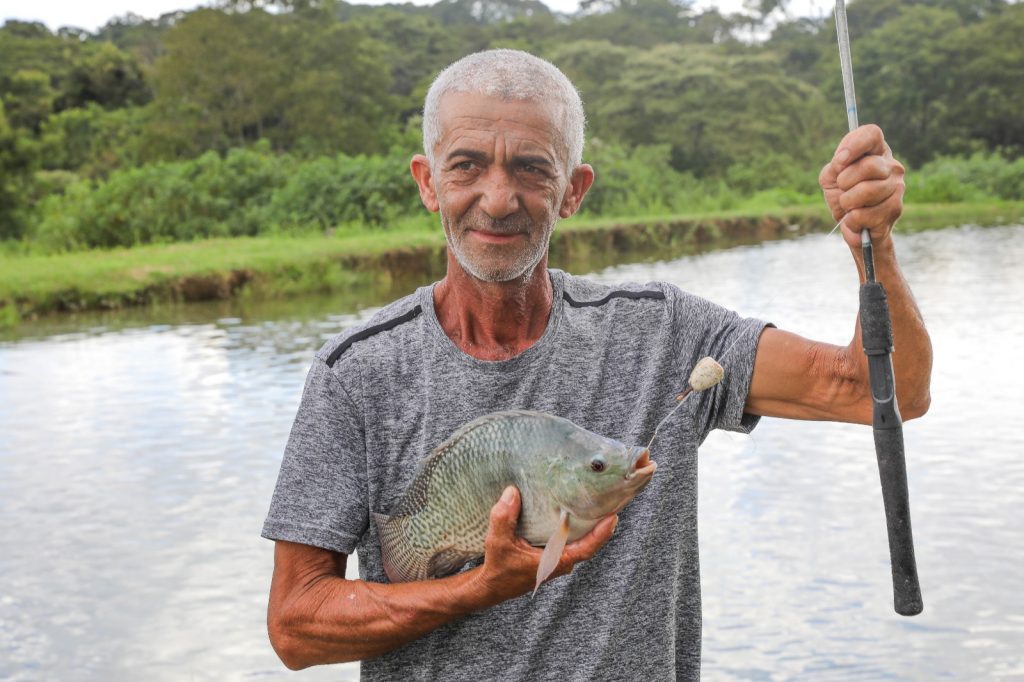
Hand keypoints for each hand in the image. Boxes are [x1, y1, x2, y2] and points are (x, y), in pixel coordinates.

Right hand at [466, 486, 617, 606]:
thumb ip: (504, 518)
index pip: (586, 549)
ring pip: (579, 539)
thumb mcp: (498, 542)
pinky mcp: (551, 554)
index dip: (601, 534)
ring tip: (595, 498)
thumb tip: (512, 492)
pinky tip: (572, 507)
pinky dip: (573, 524)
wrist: (490, 586)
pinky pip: (569, 538)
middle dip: (599, 521)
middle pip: (588, 541)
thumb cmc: (498, 569)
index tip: (613, 518)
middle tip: (609, 498)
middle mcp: (561, 561)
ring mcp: (557, 558)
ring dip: (587, 522)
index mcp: (555, 562)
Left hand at [819, 124, 905, 249]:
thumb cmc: (843, 195)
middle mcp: (892, 166)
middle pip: (869, 166)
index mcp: (876, 151)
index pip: (871, 134)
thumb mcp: (831, 177)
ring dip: (847, 203)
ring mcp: (897, 187)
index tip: (839, 160)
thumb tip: (841, 161)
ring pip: (867, 191)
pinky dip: (851, 220)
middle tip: (843, 190)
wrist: (853, 225)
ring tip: (850, 206)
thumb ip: (834, 166)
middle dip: (845, 182)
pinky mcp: (895, 209)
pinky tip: (856, 220)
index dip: (854, 144)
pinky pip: (864, 214)